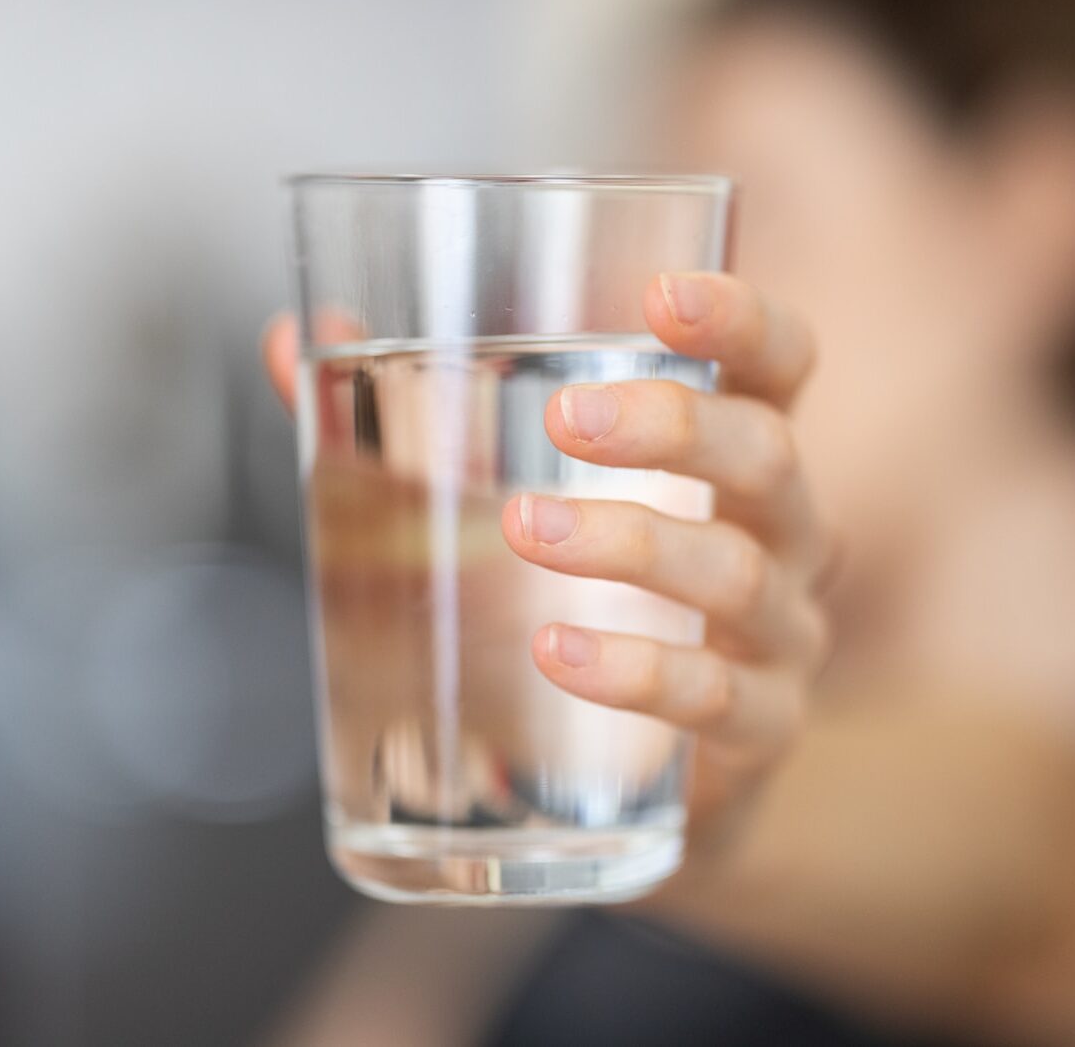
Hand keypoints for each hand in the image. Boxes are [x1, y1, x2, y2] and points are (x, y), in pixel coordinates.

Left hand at [262, 273, 832, 842]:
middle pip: (767, 455)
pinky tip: (558, 652)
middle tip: (566, 420)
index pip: (780, 364)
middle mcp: (780, 533)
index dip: (742, 319)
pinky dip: (636, 670)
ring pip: (736, 572)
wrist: (634, 778)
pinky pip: (717, 696)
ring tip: (525, 529)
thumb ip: (406, 421)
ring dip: (630, 543)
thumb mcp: (504, 501)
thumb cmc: (578, 602)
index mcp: (732, 456)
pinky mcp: (760, 729)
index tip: (661, 294)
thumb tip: (294, 339)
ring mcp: (780, 635)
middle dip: (673, 426)